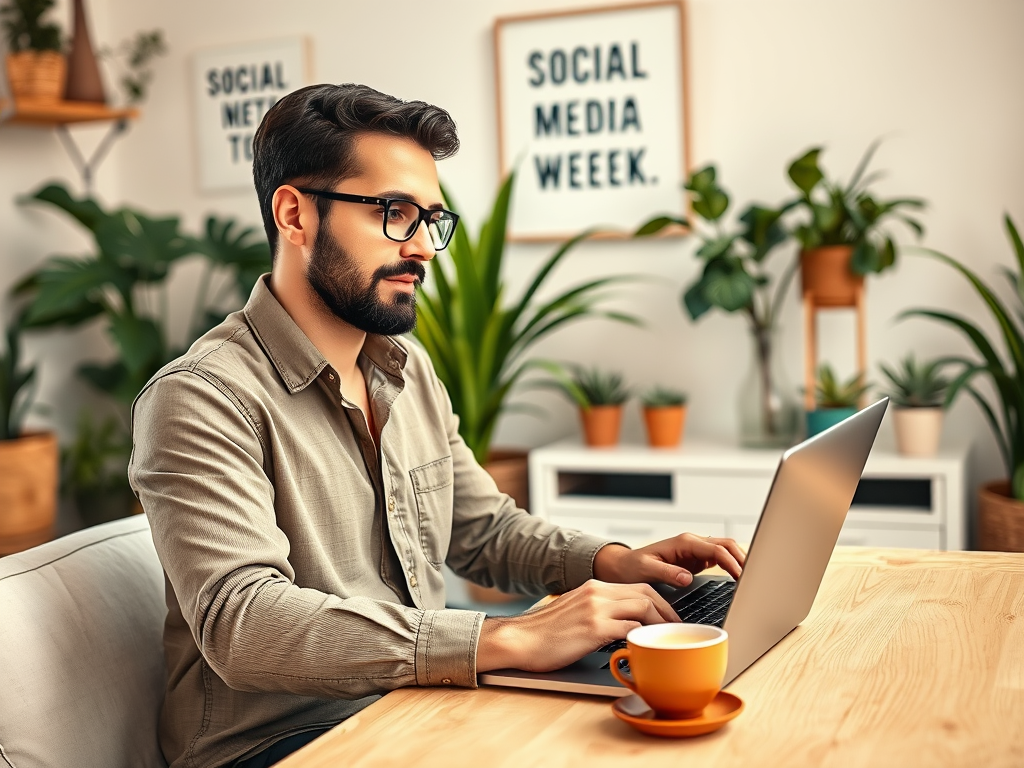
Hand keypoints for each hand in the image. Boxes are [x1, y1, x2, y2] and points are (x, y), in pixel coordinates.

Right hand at [476, 579, 679, 672]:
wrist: (519, 640)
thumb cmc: (543, 633)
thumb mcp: (573, 611)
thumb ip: (596, 611)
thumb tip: (619, 624)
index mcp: (592, 587)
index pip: (637, 587)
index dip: (659, 602)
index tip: (668, 617)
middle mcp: (597, 592)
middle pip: (646, 593)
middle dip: (667, 610)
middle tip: (677, 628)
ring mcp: (596, 608)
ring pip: (643, 607)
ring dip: (660, 624)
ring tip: (667, 639)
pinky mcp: (594, 628)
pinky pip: (630, 629)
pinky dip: (643, 638)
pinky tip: (646, 648)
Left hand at [592, 533, 745, 586]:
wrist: (624, 566)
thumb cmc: (632, 567)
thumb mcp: (646, 569)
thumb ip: (667, 572)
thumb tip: (687, 577)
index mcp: (683, 543)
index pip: (716, 549)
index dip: (732, 562)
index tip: (742, 577)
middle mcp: (692, 543)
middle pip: (727, 545)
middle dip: (743, 558)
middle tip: (754, 578)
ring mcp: (695, 551)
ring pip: (726, 550)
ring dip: (740, 560)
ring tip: (751, 579)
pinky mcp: (696, 560)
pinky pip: (720, 559)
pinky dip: (732, 566)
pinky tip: (739, 579)